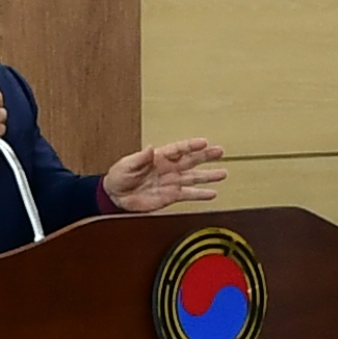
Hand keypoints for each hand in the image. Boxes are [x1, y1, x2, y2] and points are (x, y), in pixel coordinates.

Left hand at [102, 137, 227, 213]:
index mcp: (159, 157)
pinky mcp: (171, 196)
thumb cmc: (119, 176)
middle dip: (206, 156)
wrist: (115, 196)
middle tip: (220, 152)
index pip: (179, 149)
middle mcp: (169, 168)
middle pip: (191, 160)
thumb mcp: (127, 165)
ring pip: (194, 177)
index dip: (191, 145)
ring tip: (222, 174)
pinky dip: (200, 195)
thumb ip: (141, 158)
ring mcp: (171, 182)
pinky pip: (188, 194)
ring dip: (208, 176)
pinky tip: (212, 194)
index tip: (204, 142)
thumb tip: (150, 148)